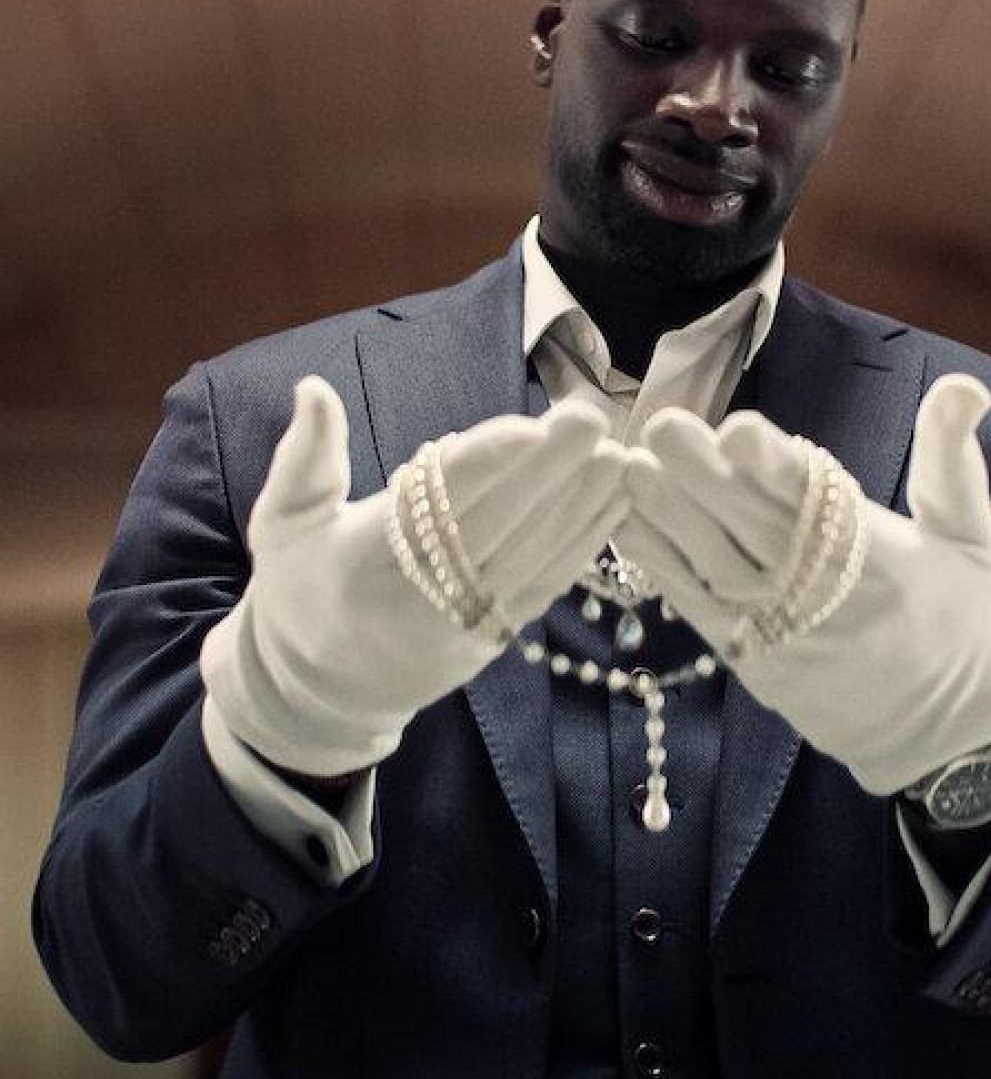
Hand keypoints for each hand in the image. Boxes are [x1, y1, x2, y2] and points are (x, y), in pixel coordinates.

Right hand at [202, 377, 627, 775]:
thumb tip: (314, 386)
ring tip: (621, 454)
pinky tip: (615, 502)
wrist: (318, 693)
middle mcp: (420, 595)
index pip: (433, 505)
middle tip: (593, 418)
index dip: (484, 465)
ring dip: (582, 503)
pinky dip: (583, 544)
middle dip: (552, 471)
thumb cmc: (299, 589)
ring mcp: (463, 623)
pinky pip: (545, 586)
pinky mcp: (493, 638)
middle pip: (498, 525)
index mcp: (363, 559)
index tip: (528, 427)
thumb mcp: (281, 522)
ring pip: (533, 556)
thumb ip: (304, 456)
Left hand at [620, 374, 990, 794]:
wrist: (943, 732)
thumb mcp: (971, 539)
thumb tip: (963, 385)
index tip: (737, 430)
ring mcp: (780, 628)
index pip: (816, 501)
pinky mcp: (749, 658)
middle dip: (703, 476)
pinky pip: (697, 606)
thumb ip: (953, 462)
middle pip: (752, 525)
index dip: (775, 466)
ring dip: (668, 515)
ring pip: (715, 564)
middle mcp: (822, 592)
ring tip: (628, 466)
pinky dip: (659, 565)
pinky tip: (625, 522)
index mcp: (878, 555)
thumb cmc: (958, 620)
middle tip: (660, 427)